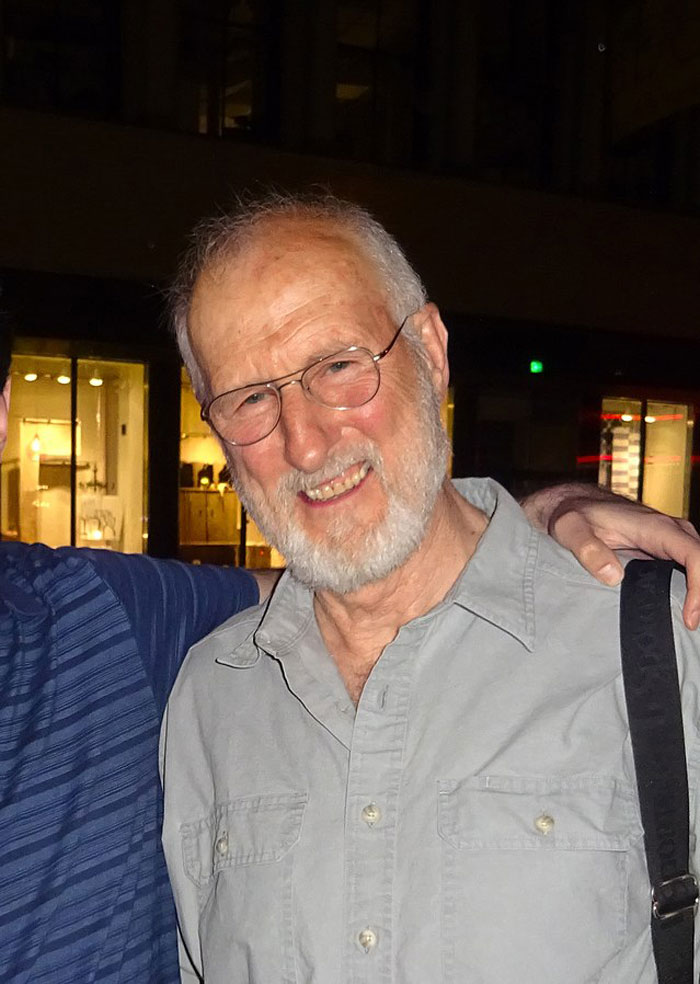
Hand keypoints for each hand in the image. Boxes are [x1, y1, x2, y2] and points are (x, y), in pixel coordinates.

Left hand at [522, 483, 699, 629]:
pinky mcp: (663, 547)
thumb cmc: (573, 514)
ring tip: (688, 623)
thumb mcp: (570, 529)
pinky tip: (682, 609)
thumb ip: (587, 549)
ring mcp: (668, 539)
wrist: (573, 503)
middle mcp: (669, 530)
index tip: (689, 617)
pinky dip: (690, 587)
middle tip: (689, 627)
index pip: (694, 555)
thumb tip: (613, 575)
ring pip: (698, 564)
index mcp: (654, 527)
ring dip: (697, 592)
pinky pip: (688, 566)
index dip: (698, 588)